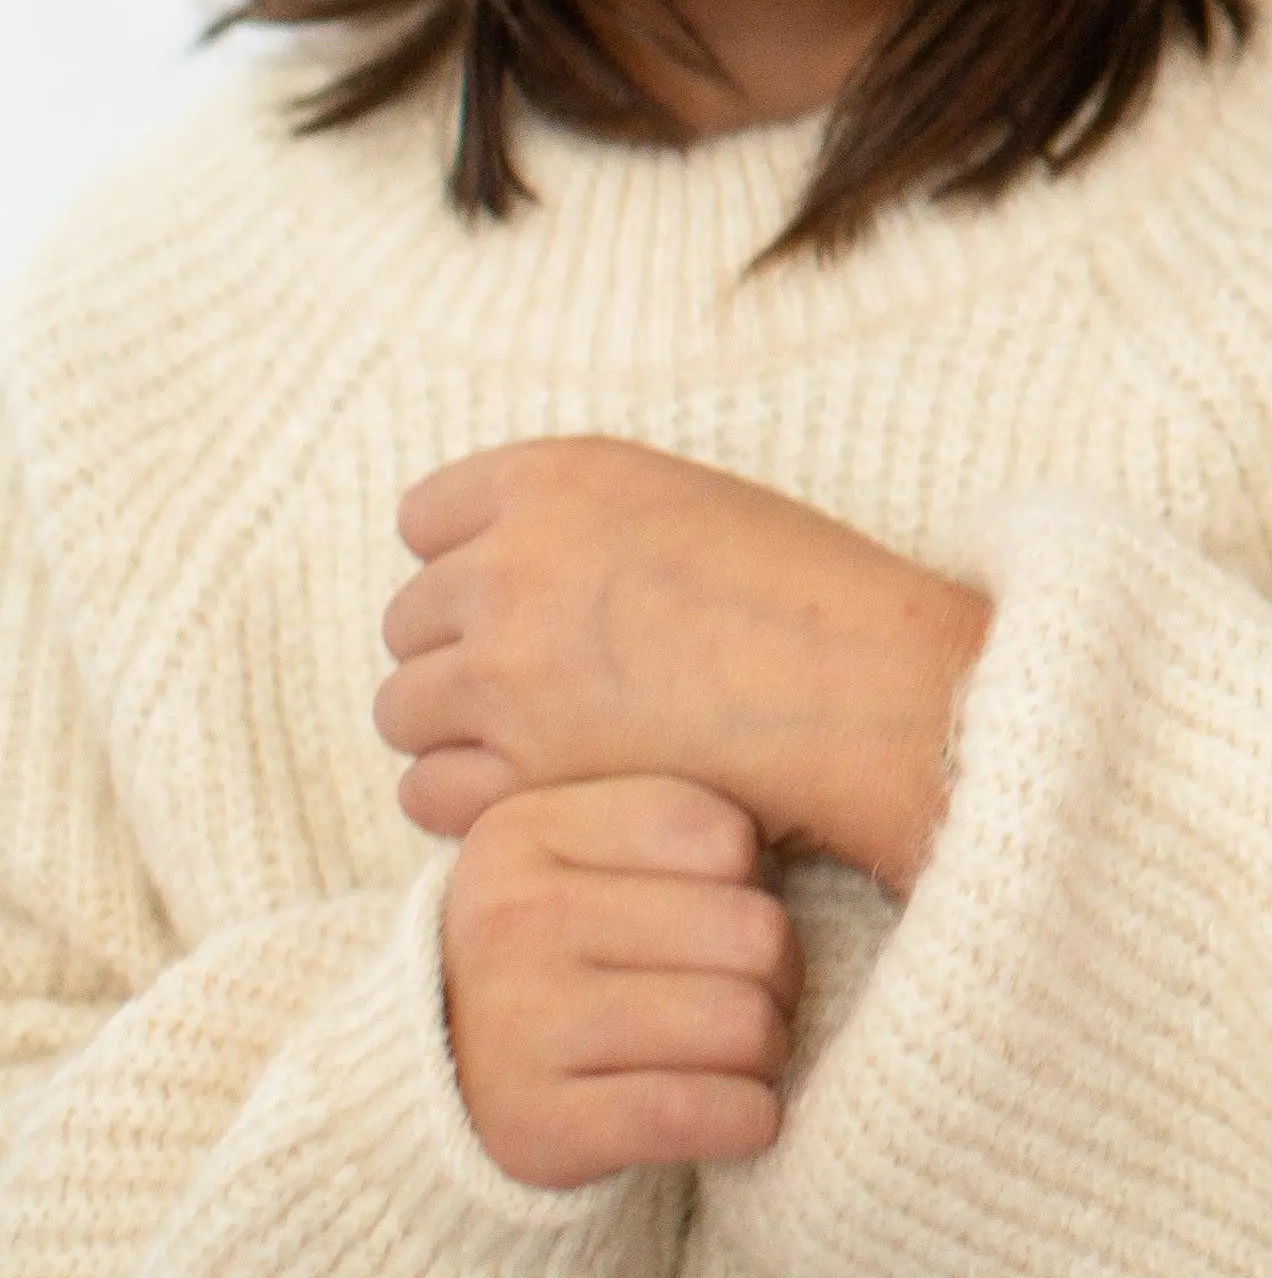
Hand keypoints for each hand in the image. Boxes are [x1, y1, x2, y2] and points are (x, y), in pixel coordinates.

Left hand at [380, 438, 990, 891]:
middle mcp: (512, 566)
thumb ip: (572, 518)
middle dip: (459, 647)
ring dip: (455, 725)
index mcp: (557, 479)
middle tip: (535, 676)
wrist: (864, 682)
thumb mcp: (680, 497)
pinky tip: (532, 786)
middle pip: (407, 617)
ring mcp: (506, 674)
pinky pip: (425, 792)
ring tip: (533, 736)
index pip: (425, 516)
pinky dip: (466, 798)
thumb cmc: (800, 586)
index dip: (465, 557)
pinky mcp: (520, 775)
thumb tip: (491, 562)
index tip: (509, 592)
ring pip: (401, 707)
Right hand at [442, 775, 800, 1189]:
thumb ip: (669, 811)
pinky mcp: (535, 1128)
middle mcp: (514, 922)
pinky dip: (749, 1117)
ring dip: (770, 1045)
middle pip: (750, 930)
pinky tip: (748, 1112)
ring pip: (738, 1023)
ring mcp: (518, 1028)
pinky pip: (693, 1114)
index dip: (756, 874)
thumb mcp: (581, 843)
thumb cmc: (554, 935)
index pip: (723, 836)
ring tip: (749, 1046)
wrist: (439, 1066)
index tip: (733, 899)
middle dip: (782, 969)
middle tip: (761, 987)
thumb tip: (795, 829)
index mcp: (528, 829)